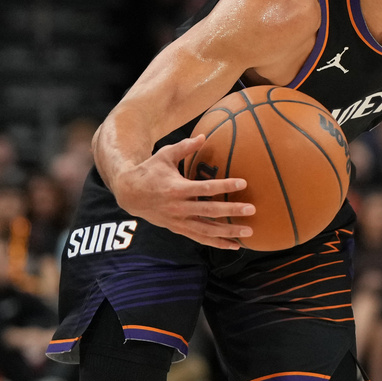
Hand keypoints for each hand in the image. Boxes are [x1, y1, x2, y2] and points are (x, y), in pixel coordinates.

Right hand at [110, 135, 254, 249]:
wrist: (129, 194)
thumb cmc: (150, 170)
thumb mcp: (165, 155)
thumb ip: (185, 147)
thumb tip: (204, 135)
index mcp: (176, 188)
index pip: (204, 188)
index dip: (224, 186)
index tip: (243, 183)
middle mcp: (178, 207)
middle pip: (209, 211)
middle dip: (231, 211)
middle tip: (252, 209)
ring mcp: (178, 221)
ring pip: (206, 230)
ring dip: (228, 232)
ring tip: (249, 231)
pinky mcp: (178, 229)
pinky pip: (200, 238)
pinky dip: (217, 243)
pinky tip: (234, 245)